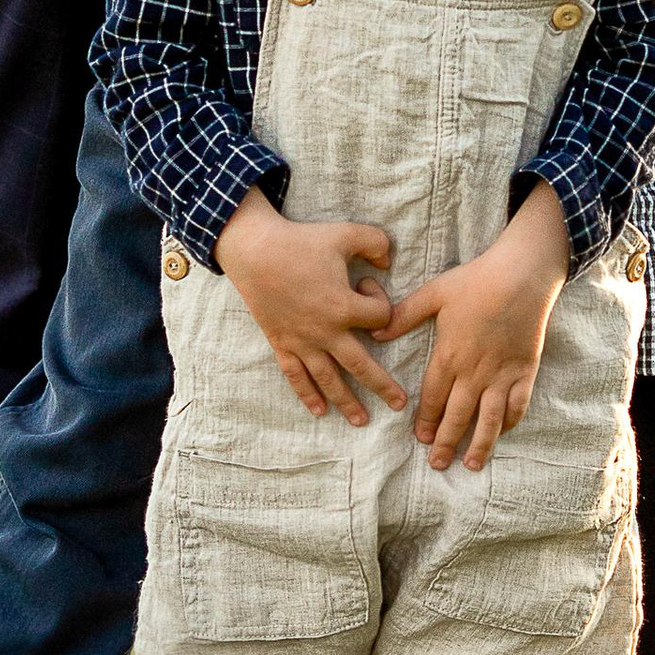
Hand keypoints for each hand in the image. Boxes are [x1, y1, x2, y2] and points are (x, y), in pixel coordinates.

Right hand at [215, 190, 407, 423]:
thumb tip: (389, 261)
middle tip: (399, 405)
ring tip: (361, 421)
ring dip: (347, 401)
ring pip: (329, 379)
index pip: (380, 318)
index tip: (367, 283)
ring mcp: (303, 342)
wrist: (254, 251)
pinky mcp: (282, 344)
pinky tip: (318, 411)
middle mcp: (326, 332)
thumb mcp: (345, 233)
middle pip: (362, 365)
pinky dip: (307, 395)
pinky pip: (296, 376)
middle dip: (382, 386)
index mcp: (343, 306)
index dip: (381, 300)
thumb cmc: (300, 241)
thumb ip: (377, 242)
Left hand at [382, 182, 569, 470]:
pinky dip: (510, 422)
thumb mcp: (434, 293)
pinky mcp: (524, 371)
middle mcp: (474, 372)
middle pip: (458, 416)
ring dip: (479, 444)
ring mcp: (502, 374)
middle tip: (437, 463)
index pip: (433, 398)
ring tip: (471, 465)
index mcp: (449, 355)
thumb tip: (376, 331)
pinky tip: (503, 433)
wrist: (521, 275)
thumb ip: (404, 315)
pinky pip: (518, 404)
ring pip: (489, 419)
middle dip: (446, 442)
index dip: (426, 420)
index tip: (420, 438)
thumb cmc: (476, 281)